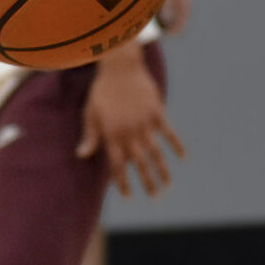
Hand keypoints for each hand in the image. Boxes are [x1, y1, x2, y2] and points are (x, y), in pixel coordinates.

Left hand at [76, 44, 184, 196]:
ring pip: (156, 153)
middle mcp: (129, 131)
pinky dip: (177, 145)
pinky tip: (183, 157)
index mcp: (111, 133)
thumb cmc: (102, 91)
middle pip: (139, 163)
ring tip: (168, 185)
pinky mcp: (157, 112)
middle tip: (154, 197)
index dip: (122, 181)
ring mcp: (144, 122)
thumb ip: (89, 136)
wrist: (120, 67)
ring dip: (163, 170)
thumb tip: (81, 155)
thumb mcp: (91, 112)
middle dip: (147, 182)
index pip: (117, 164)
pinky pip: (169, 133)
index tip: (127, 195)